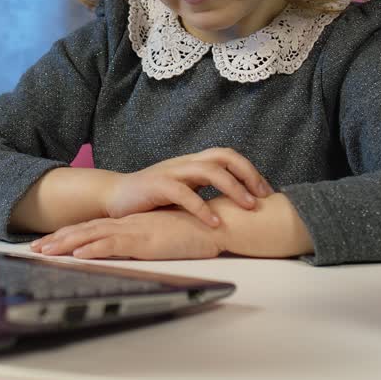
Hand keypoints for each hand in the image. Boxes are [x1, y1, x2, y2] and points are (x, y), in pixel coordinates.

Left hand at [30, 208, 223, 259]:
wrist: (218, 223)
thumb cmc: (196, 231)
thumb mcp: (164, 237)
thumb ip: (148, 240)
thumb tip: (137, 249)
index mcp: (132, 224)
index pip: (94, 228)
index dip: (70, 235)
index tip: (51, 241)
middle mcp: (129, 225)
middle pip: (86, 231)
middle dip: (58, 239)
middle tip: (34, 246)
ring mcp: (135, 231)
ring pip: (92, 236)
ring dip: (66, 244)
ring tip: (45, 251)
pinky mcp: (145, 240)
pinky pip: (113, 244)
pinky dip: (93, 248)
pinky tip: (77, 254)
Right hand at [101, 147, 273, 226]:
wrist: (114, 197)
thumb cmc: (151, 199)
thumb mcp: (184, 193)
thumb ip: (205, 194)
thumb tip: (236, 207)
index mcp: (193, 163)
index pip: (228, 157)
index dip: (250, 171)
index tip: (266, 193)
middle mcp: (185, 162)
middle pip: (224, 156)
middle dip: (248, 174)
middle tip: (262, 197)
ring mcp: (172, 171)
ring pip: (209, 170)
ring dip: (232, 187)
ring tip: (247, 207)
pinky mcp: (157, 185)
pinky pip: (184, 193)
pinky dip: (202, 207)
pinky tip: (214, 222)